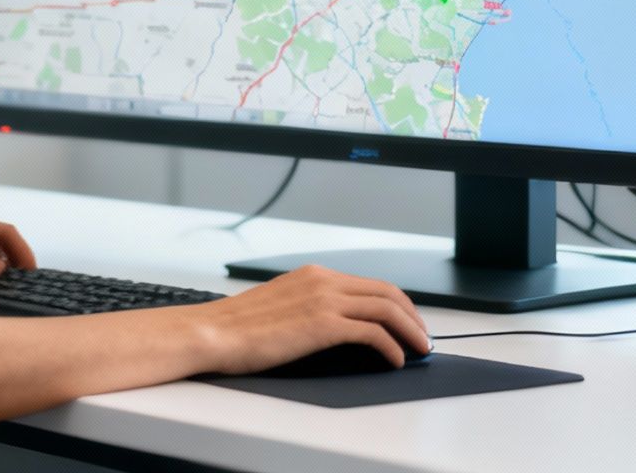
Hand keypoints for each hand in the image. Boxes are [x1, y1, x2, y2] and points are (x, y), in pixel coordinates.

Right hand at [197, 264, 429, 371]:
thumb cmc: (238, 327)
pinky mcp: (322, 324)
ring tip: (419, 350)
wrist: (212, 332)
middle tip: (422, 337)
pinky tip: (394, 360)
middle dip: (412, 315)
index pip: (370, 283)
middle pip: (386, 291)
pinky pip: (372, 332)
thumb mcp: (280, 305)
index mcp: (313, 275)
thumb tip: (333, 325)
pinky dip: (391, 346)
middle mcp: (322, 281)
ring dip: (410, 330)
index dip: (397, 303)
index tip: (406, 321)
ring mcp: (324, 300)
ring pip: (386, 308)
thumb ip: (308, 306)